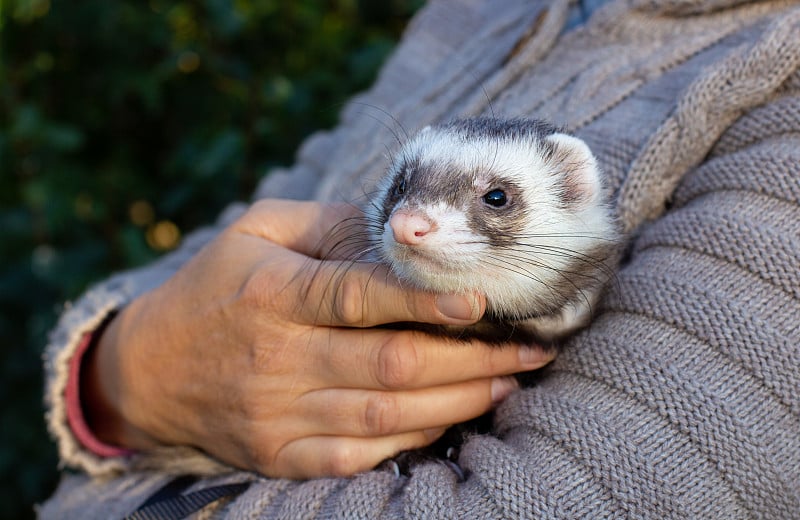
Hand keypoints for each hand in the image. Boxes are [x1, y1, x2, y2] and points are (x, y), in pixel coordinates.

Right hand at [83, 199, 554, 477]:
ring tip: (510, 381)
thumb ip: (328, 224)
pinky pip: (361, 454)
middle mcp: (277, 358)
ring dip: (459, 399)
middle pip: (391, 363)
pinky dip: (417, 436)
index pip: (359, 296)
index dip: (426, 300)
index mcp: (272, 293)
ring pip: (387, 413)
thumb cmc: (216, 287)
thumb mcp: (256, 231)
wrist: (150, 371)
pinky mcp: (280, 453)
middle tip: (529, 348)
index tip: (485, 298)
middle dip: (473, 358)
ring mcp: (278, 414)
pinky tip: (457, 414)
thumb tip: (403, 231)